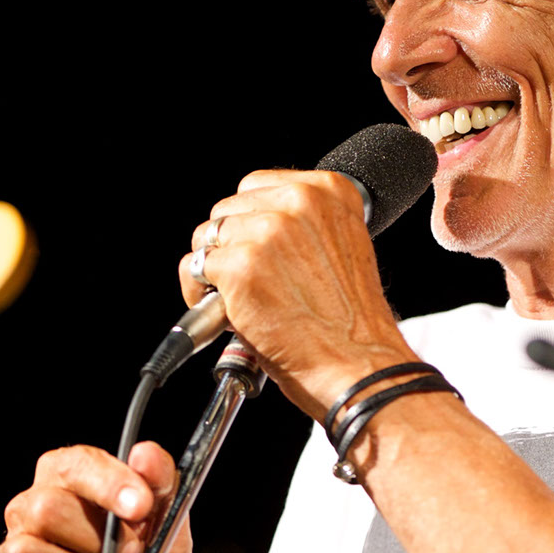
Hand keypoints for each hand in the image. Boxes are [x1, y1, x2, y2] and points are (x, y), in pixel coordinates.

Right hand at [0, 442, 190, 552]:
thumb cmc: (145, 536)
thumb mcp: (163, 506)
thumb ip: (159, 475)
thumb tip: (144, 455)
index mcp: (73, 467)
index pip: (79, 464)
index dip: (109, 485)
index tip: (140, 507)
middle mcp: (40, 492)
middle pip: (50, 507)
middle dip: (99, 536)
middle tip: (133, 550)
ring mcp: (22, 527)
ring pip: (33, 541)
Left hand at [179, 170, 417, 420]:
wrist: (358, 365)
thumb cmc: (352, 323)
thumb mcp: (341, 249)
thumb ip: (304, 227)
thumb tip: (254, 227)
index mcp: (330, 190)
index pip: (257, 186)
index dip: (249, 222)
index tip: (254, 248)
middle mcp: (299, 202)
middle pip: (227, 209)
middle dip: (229, 246)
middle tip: (246, 282)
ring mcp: (267, 232)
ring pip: (206, 237)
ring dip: (213, 270)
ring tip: (236, 300)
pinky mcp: (241, 265)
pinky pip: (195, 267)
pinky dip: (198, 294)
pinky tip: (225, 315)